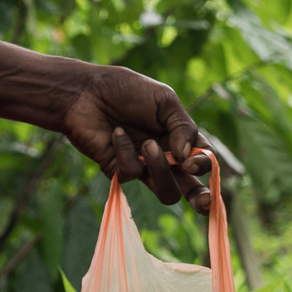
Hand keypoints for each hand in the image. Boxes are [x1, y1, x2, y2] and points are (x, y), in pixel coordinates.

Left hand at [60, 65, 213, 213]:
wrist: (87, 91)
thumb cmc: (126, 90)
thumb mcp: (164, 100)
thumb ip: (183, 127)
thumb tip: (188, 156)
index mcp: (179, 138)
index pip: (202, 160)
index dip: (204, 166)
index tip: (192, 162)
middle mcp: (164, 156)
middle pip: (188, 188)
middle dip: (200, 197)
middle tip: (202, 201)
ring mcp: (142, 166)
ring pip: (164, 191)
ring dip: (160, 169)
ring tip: (147, 144)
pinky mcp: (118, 170)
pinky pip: (131, 174)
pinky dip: (125, 151)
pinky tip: (116, 132)